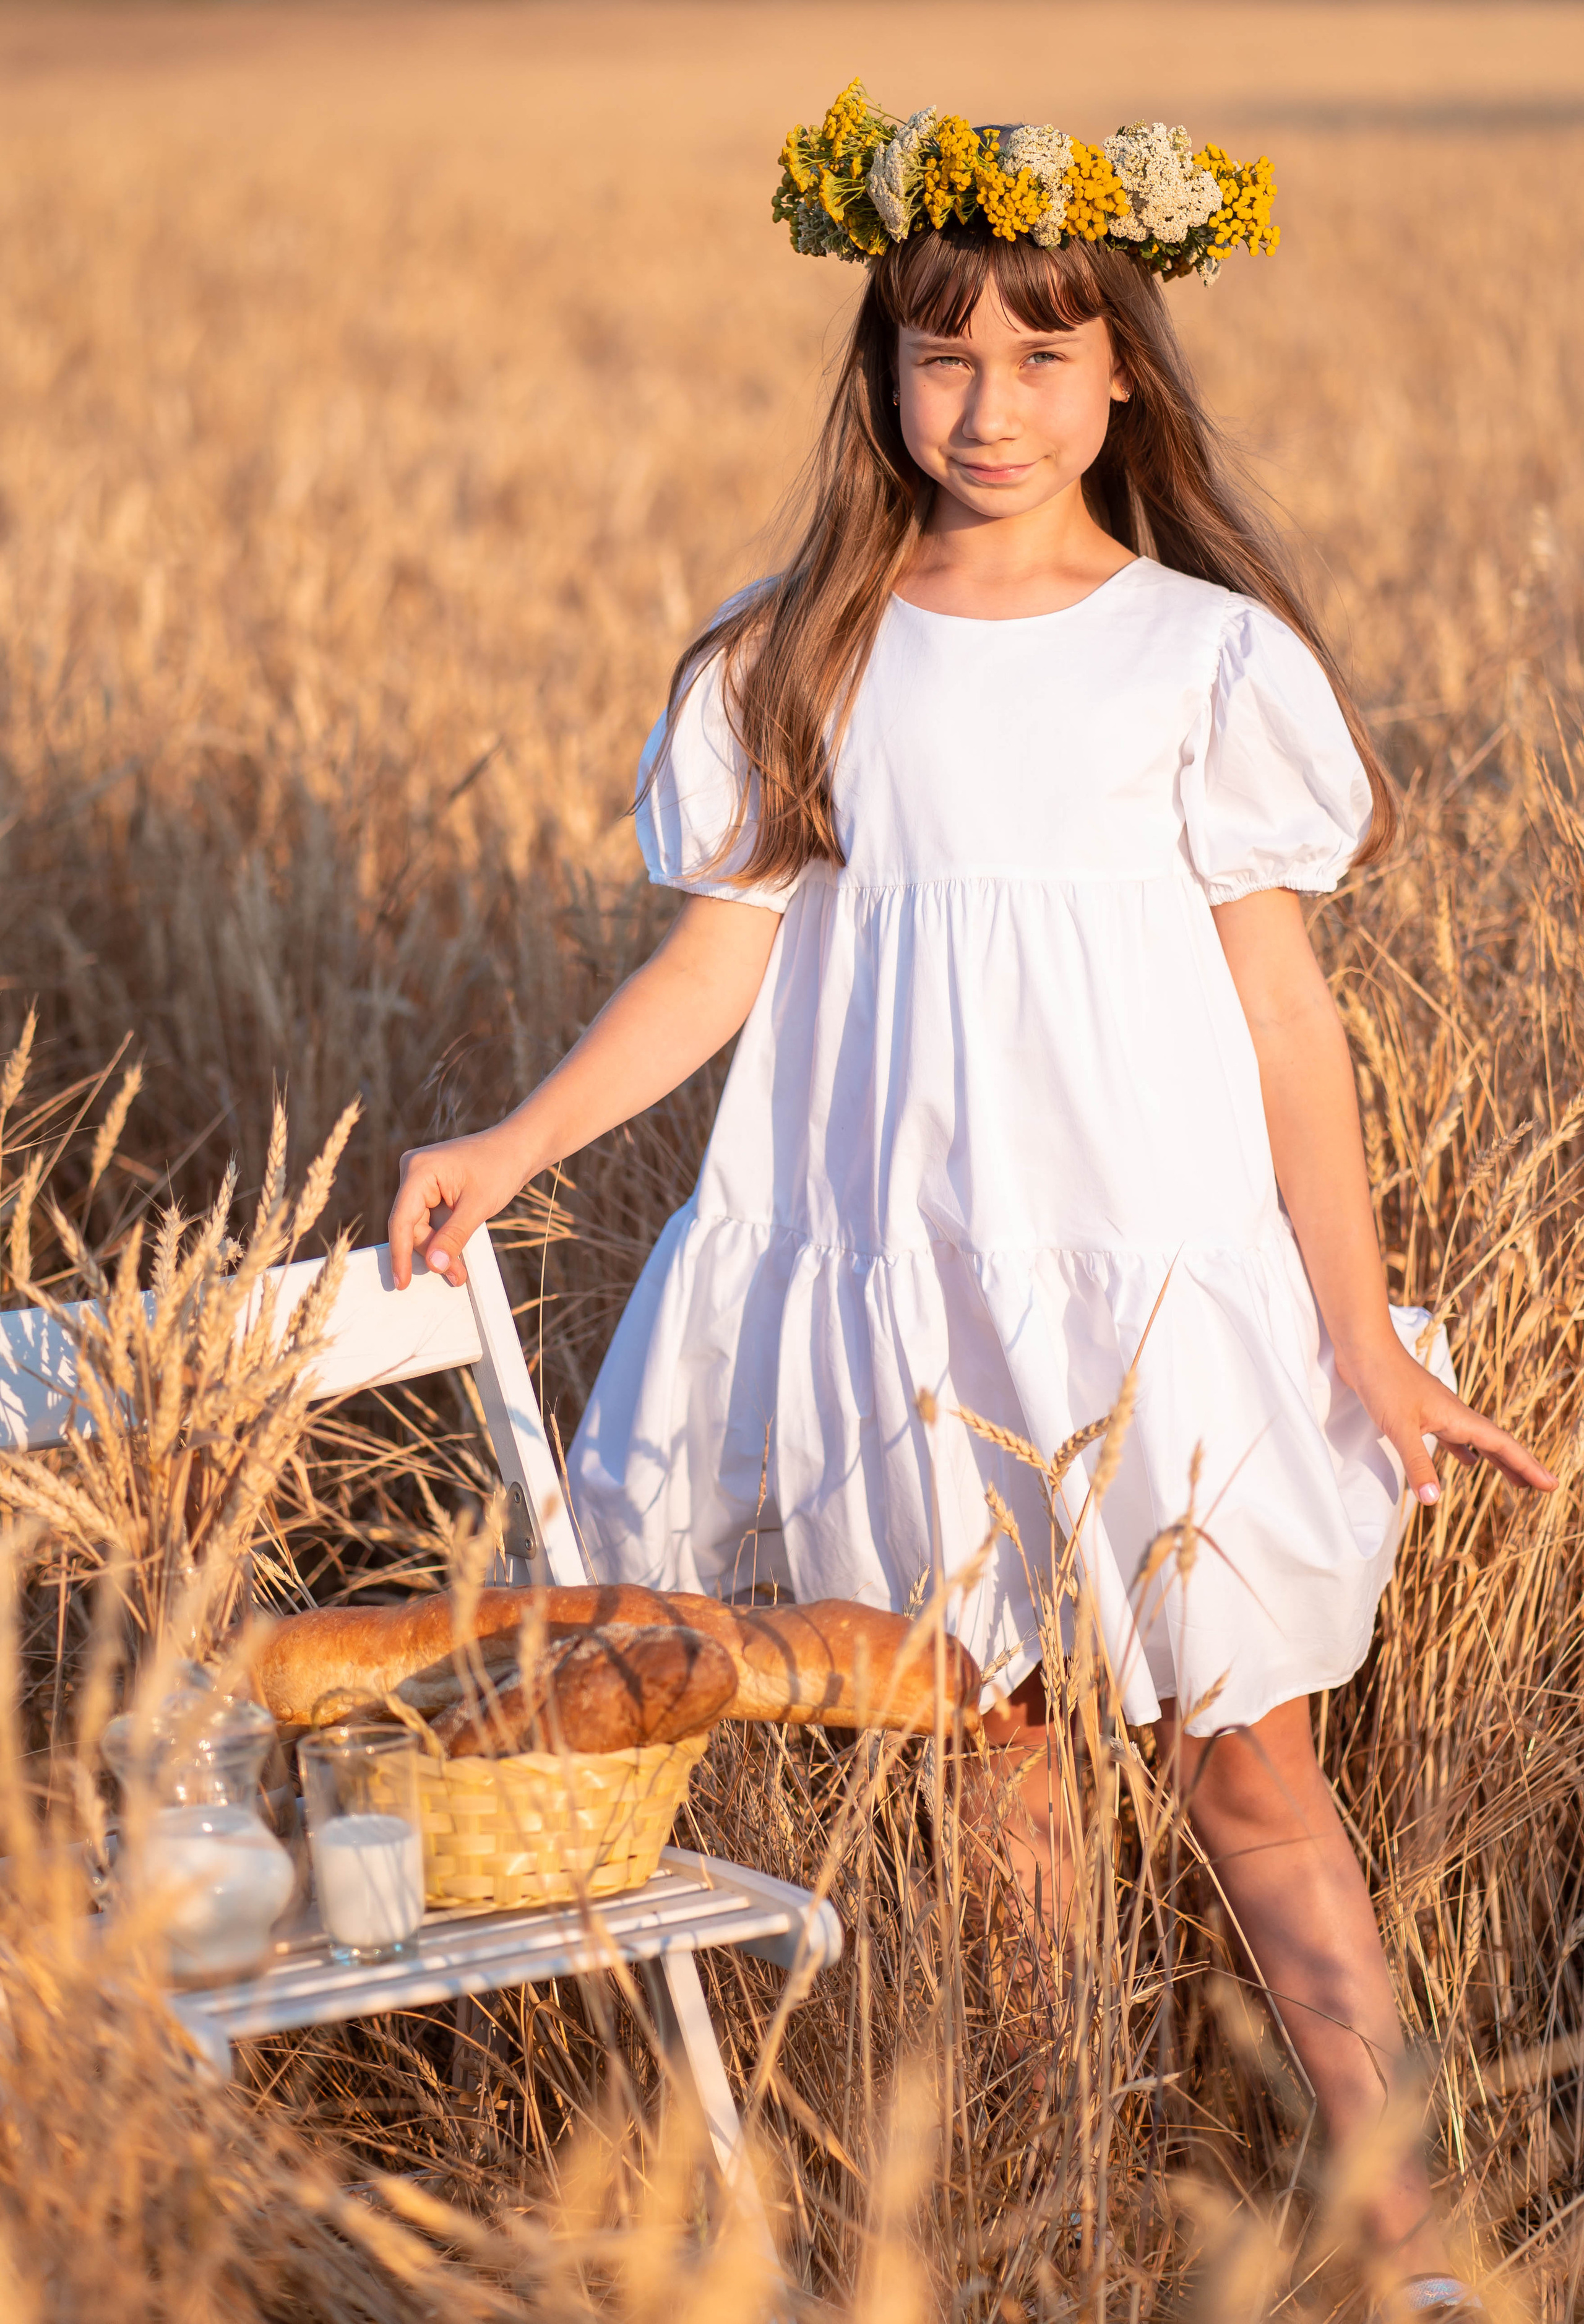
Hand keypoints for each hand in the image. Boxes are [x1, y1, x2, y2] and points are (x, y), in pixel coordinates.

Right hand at [387, 1120, 533, 1287]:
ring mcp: (422, 1179)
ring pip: (422, 1226)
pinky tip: (456, 1254)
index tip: (402, 1282)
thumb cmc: (501, 1167)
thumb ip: (454, 1237)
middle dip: (432, 1253)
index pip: (401, 1220)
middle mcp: (414, 1172)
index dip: (400, 1254)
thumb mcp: (478, 1207)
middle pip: (412, 1226)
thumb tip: (434, 1265)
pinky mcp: (433, 1187)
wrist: (519, 1147)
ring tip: (459, 1271)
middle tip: (455, 1276)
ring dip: (440, 1248)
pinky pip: (431, 1218)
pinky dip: (444, 1236)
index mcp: (419, 1170)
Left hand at [1338, 1336, 1557, 1505]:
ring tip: (1513, 1480)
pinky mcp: (1419, 1411)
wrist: (1364, 1347)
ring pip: (1476, 1441)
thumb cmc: (1383, 1382)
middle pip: (1496, 1444)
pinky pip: (1452, 1436)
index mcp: (1458, 1417)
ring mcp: (1437, 1411)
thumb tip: (1433, 1501)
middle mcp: (1454, 1414)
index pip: (1502, 1446)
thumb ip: (1417, 1463)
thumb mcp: (1399, 1427)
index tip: (1551, 1486)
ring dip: (1495, 1460)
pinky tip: (1467, 1461)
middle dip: (1519, 1466)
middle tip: (1541, 1488)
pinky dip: (1463, 1451)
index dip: (1527, 1466)